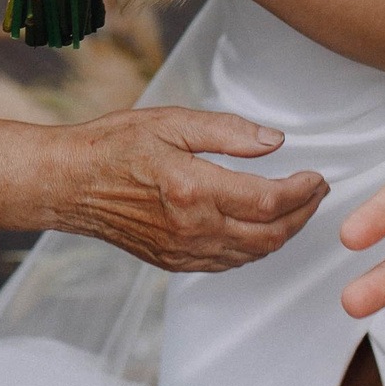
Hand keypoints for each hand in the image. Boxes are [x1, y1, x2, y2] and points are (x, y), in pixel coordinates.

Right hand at [45, 107, 327, 272]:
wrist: (68, 184)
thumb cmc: (112, 146)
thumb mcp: (170, 122)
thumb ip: (227, 132)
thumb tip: (274, 142)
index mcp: (194, 188)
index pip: (270, 200)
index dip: (304, 191)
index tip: (317, 176)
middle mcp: (193, 227)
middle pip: (272, 234)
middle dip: (304, 214)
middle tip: (315, 192)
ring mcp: (184, 250)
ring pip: (254, 254)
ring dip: (284, 233)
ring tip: (295, 208)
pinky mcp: (175, 261)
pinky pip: (229, 262)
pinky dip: (255, 247)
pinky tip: (259, 227)